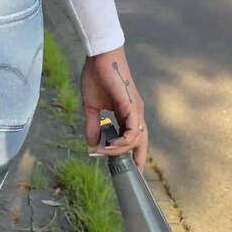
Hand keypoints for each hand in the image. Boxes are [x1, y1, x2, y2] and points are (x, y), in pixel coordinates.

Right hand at [80, 46, 148, 170]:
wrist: (100, 57)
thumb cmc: (97, 77)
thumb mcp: (92, 107)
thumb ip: (93, 126)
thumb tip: (91, 145)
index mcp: (127, 114)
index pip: (134, 139)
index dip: (132, 155)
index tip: (125, 170)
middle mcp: (136, 114)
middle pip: (141, 144)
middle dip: (136, 161)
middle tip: (125, 173)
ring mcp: (136, 111)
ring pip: (136, 140)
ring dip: (119, 150)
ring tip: (102, 151)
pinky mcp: (132, 106)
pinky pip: (133, 131)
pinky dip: (123, 141)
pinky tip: (110, 144)